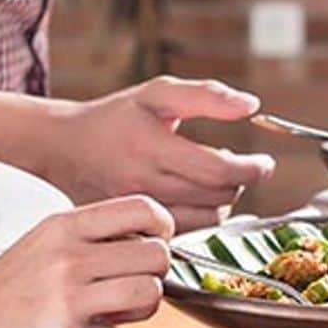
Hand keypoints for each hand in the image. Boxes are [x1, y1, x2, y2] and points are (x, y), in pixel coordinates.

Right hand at [0, 196, 172, 327]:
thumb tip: (143, 250)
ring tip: (111, 315)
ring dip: (139, 311)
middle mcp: (70, 255)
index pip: (142, 208)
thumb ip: (86, 242)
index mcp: (63, 226)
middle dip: (153, 275)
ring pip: (150, 295)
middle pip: (157, 254)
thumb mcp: (38, 246)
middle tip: (130, 288)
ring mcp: (69, 297)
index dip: (162, 227)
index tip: (157, 244)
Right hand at [44, 76, 274, 230]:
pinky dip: (201, 218)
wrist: (64, 147)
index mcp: (150, 145)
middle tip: (237, 166)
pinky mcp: (133, 229)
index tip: (263, 162)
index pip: (220, 170)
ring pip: (206, 221)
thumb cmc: (115, 117)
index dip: (252, 168)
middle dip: (240, 182)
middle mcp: (142, 183)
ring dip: (223, 202)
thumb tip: (252, 106)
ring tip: (216, 182)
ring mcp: (136, 211)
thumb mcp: (157, 93)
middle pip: (218, 197)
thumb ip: (206, 95)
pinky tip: (196, 199)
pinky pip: (186, 234)